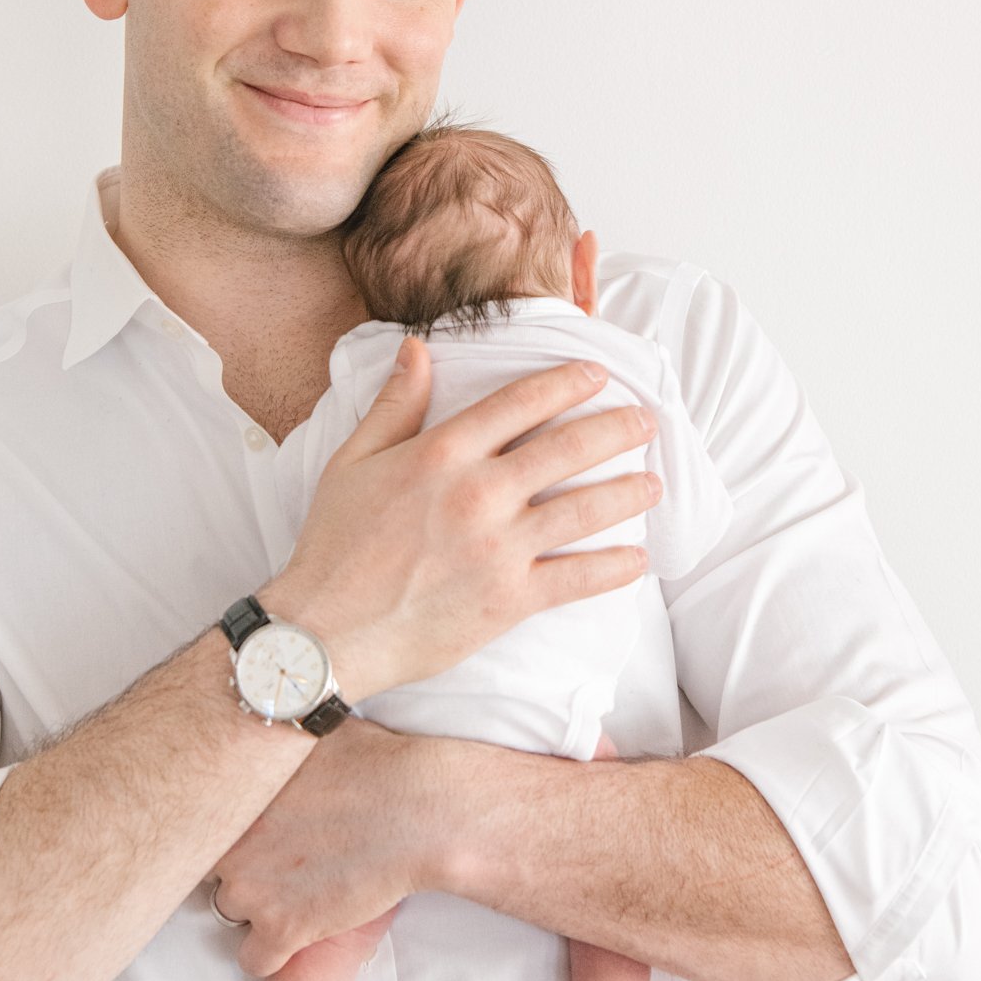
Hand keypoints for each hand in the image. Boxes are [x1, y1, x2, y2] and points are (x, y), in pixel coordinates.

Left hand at [209, 717, 442, 974]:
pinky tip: (300, 928)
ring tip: (297, 887)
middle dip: (239, 864)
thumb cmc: (373, 761)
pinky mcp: (283, 929)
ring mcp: (251, 890)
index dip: (225, 826)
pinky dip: (274, 951)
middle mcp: (227, 843)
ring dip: (256, 904)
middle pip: (208, 868)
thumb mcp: (307, 732)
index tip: (250, 827)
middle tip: (279, 856)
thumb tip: (262, 720)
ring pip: (227, 912)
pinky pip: (254, 959)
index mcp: (228, 794)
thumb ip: (268, 741)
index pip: (195, 821)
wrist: (417, 809)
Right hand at [259, 337, 660, 704]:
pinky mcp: (509, 599)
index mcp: (440, 453)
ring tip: (653, 483)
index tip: (599, 374)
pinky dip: (615, 567)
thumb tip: (418, 348)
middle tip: (647, 420)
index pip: (520, 402)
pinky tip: (639, 558)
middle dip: (616, 428)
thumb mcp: (352, 462)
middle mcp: (477, 493)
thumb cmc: (333, 546)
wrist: (326, 632)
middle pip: (567, 448)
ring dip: (628, 492)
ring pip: (584, 508)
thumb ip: (393, 405)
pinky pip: (578, 578)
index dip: (566, 383)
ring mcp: (498, 548)